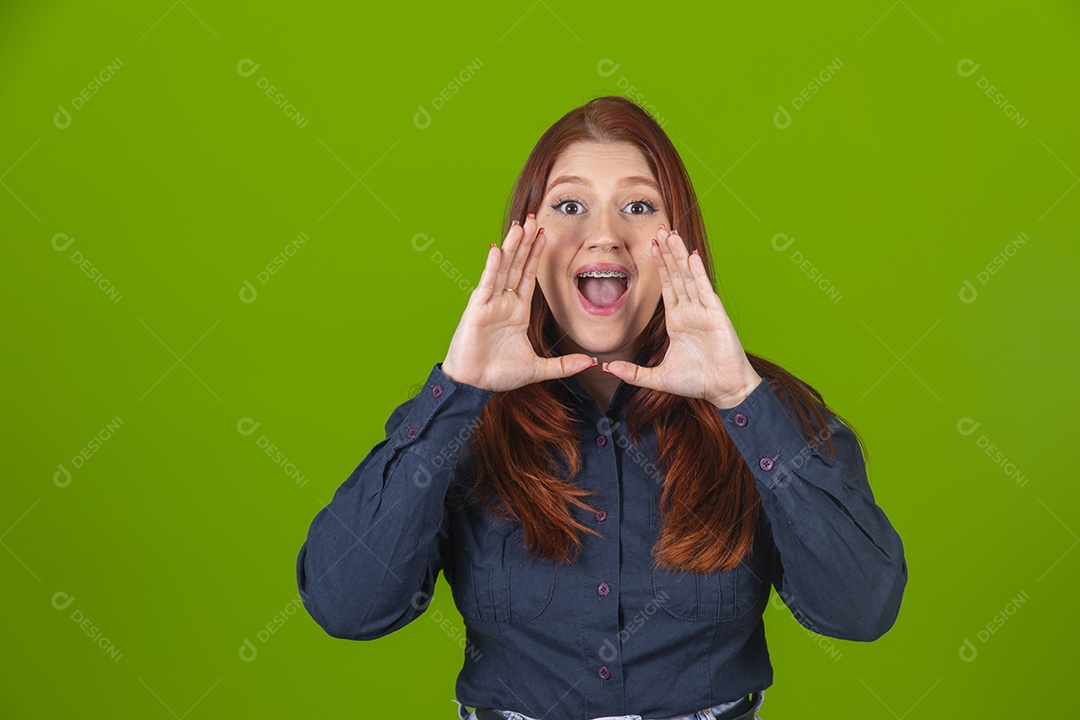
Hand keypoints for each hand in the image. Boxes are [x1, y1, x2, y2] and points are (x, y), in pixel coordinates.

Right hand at [441, 214, 596, 391]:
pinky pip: (486, 285)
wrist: (474, 386)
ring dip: (511, 247)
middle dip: (525, 242)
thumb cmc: (498, 374)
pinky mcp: (477, 310)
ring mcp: (489, 304)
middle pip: (516, 266)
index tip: (544, 234)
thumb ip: (564, 365)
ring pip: (502, 269)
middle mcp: (504, 303)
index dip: (536, 255)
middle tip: (533, 219)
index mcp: (517, 312)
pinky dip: (492, 267)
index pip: (528, 276)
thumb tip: (591, 363)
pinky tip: (497, 249)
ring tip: (519, 225)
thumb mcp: (538, 369)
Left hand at [601, 225, 762, 408]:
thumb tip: (607, 369)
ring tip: (671, 234)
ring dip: (679, 255)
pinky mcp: (715, 316)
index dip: (659, 265)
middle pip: (676, 275)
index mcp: (677, 320)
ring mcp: (703, 311)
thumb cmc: (696, 382)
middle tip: (658, 228)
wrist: (723, 391)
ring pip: (688, 277)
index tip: (650, 245)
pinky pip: (704, 290)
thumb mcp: (658, 378)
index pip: (666, 286)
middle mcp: (689, 311)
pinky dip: (697, 272)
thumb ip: (633, 373)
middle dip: (667, 252)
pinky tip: (691, 256)